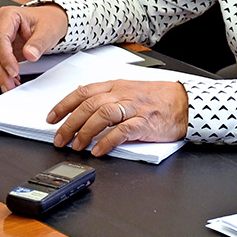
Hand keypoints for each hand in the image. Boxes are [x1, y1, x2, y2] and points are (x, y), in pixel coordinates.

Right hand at [0, 4, 67, 91]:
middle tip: (10, 84)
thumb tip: (30, 54)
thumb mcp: (48, 31)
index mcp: (7, 15)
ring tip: (10, 85)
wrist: (49, 21)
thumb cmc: (48, 21)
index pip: (0, 38)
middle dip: (0, 70)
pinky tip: (9, 80)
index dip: (5, 57)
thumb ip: (38, 43)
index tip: (13, 70)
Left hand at [47, 80, 188, 156]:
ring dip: (85, 132)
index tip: (51, 118)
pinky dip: (107, 142)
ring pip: (102, 115)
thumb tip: (83, 103)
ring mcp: (134, 108)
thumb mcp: (130, 90)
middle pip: (89, 105)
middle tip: (60, 138)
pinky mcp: (145, 123)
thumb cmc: (159, 98)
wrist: (185, 103)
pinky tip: (98, 151)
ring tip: (77, 146)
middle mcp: (123, 94)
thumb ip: (108, 95)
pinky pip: (122, 131)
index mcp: (117, 86)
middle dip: (70, 123)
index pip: (84, 92)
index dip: (64, 105)